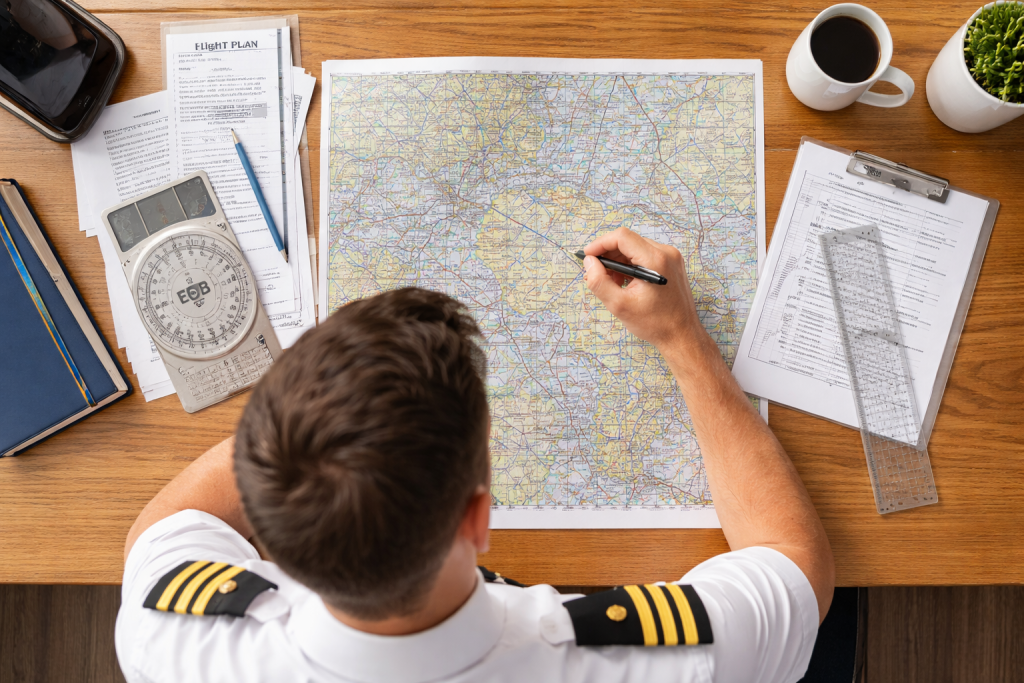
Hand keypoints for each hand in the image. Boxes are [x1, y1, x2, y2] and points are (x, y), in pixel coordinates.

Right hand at [582, 228, 702, 347]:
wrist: (681, 335)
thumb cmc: (655, 323)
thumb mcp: (619, 305)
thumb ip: (599, 281)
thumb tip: (589, 263)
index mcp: (655, 260)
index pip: (622, 237)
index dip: (600, 244)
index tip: (587, 256)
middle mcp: (666, 253)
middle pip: (628, 241)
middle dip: (607, 255)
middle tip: (594, 273)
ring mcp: (671, 257)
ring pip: (635, 248)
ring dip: (618, 261)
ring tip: (609, 282)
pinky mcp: (671, 264)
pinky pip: (644, 256)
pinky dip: (630, 265)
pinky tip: (623, 283)